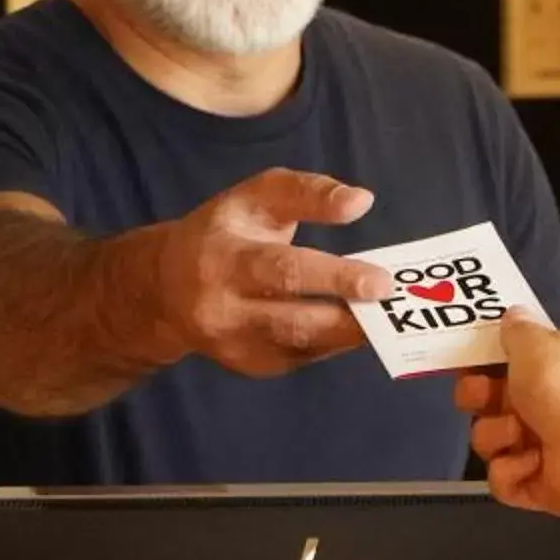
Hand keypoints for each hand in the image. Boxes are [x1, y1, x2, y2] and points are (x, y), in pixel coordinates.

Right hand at [156, 169, 390, 377]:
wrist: (163, 290)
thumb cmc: (221, 233)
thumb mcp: (254, 197)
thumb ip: (306, 192)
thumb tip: (361, 201)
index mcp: (224, 258)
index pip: (283, 270)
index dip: (335, 277)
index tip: (381, 280)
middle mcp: (223, 308)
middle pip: (295, 319)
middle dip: (351, 316)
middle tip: (395, 305)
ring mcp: (235, 345)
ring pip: (303, 345)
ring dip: (349, 334)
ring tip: (387, 317)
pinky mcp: (251, 366)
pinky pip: (303, 356)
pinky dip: (333, 341)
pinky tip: (354, 325)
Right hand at [456, 315, 559, 517]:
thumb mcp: (538, 344)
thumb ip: (518, 330)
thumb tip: (513, 315)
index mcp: (543, 371)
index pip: (499, 365)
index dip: (477, 363)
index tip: (464, 361)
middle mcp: (537, 407)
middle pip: (483, 402)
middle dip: (475, 397)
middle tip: (483, 397)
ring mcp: (534, 448)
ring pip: (485, 441)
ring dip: (497, 435)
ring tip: (520, 434)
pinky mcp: (532, 486)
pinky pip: (500, 480)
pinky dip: (512, 473)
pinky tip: (533, 464)